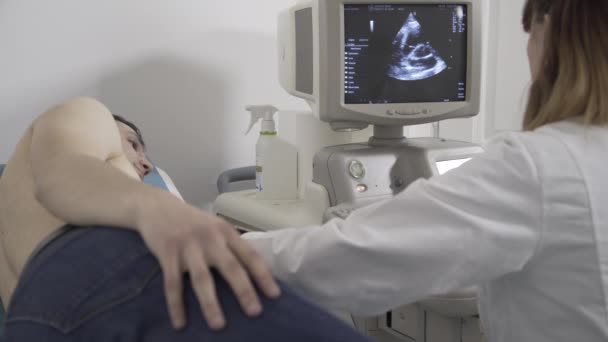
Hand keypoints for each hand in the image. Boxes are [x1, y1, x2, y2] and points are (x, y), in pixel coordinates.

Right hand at [135, 195, 280, 329]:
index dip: (263, 275)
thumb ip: (230, 246)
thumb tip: (255, 273)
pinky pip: (173, 283)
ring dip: (211, 304)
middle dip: (244, 291)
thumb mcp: (215, 227)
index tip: (275, 295)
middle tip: (255, 312)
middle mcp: (210, 237)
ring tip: (219, 325)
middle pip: (230, 267)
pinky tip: (180, 323)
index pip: (250, 255)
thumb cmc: (192, 222)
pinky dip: (177, 305)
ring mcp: (188, 245)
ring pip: (202, 278)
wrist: (157, 206)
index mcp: (226, 232)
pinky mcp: (167, 253)